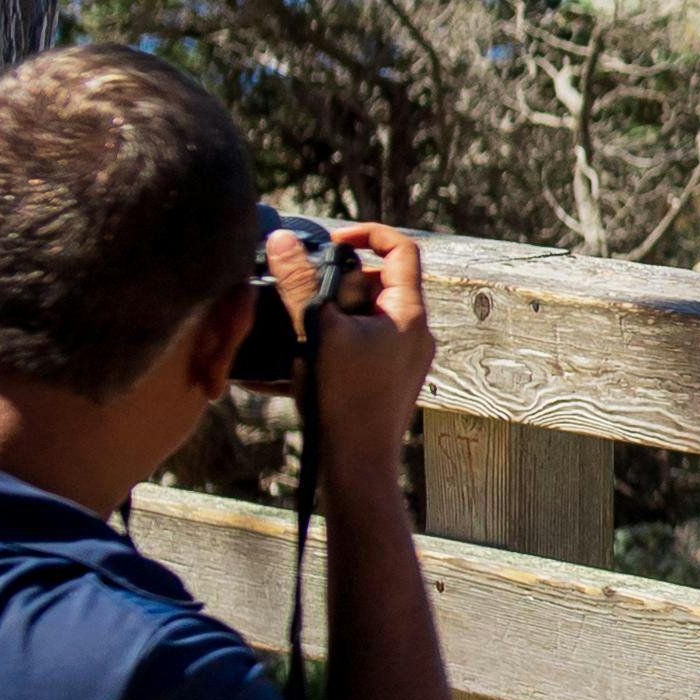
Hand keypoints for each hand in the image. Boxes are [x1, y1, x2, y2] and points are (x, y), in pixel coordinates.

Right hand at [283, 223, 434, 496]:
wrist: (357, 466)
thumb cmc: (342, 400)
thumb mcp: (317, 332)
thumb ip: (299, 282)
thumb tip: (284, 239)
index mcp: (409, 313)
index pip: (402, 248)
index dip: (368, 233)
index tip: (332, 239)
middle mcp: (416, 333)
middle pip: (382, 282)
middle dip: (342, 279)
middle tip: (306, 290)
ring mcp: (405, 359)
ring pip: (368, 315)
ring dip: (334, 312)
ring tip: (300, 327)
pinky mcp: (389, 381)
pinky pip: (363, 345)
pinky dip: (335, 340)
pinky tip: (300, 358)